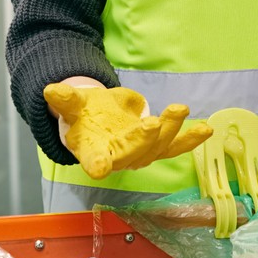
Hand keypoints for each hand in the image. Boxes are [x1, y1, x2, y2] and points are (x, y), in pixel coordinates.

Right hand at [43, 80, 212, 179]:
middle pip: (133, 153)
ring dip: (171, 131)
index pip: (94, 160)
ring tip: (179, 109)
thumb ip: (64, 99)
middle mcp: (119, 159)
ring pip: (158, 148)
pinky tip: (206, 130)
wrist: (100, 120)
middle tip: (152, 123)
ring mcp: (141, 155)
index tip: (99, 167)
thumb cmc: (84, 114)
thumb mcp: (72, 104)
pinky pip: (176, 146)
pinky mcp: (158, 148)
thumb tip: (51, 90)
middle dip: (144, 140)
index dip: (97, 164)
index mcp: (93, 152)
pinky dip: (191, 139)